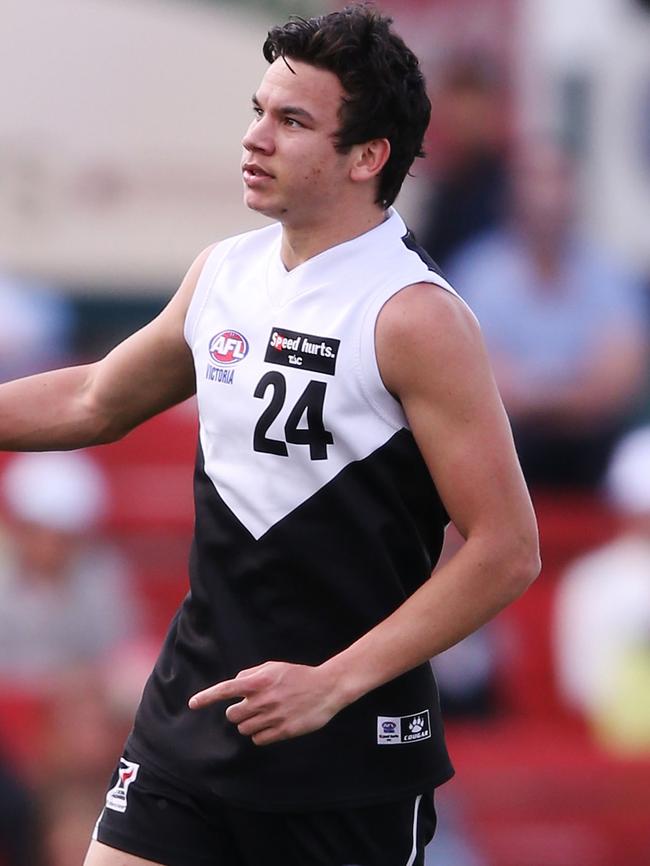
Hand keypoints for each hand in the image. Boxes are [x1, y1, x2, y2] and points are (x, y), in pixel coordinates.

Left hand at [188, 660, 345, 745]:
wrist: (326, 688)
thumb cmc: (298, 676)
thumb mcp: (274, 667)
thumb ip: (251, 675)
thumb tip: (235, 684)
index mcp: (259, 682)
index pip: (226, 690)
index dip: (207, 697)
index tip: (192, 704)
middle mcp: (262, 700)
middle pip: (233, 715)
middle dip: (238, 713)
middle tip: (252, 707)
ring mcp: (272, 717)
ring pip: (244, 729)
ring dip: (250, 723)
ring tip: (266, 714)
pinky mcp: (282, 731)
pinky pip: (258, 739)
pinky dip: (261, 734)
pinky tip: (272, 724)